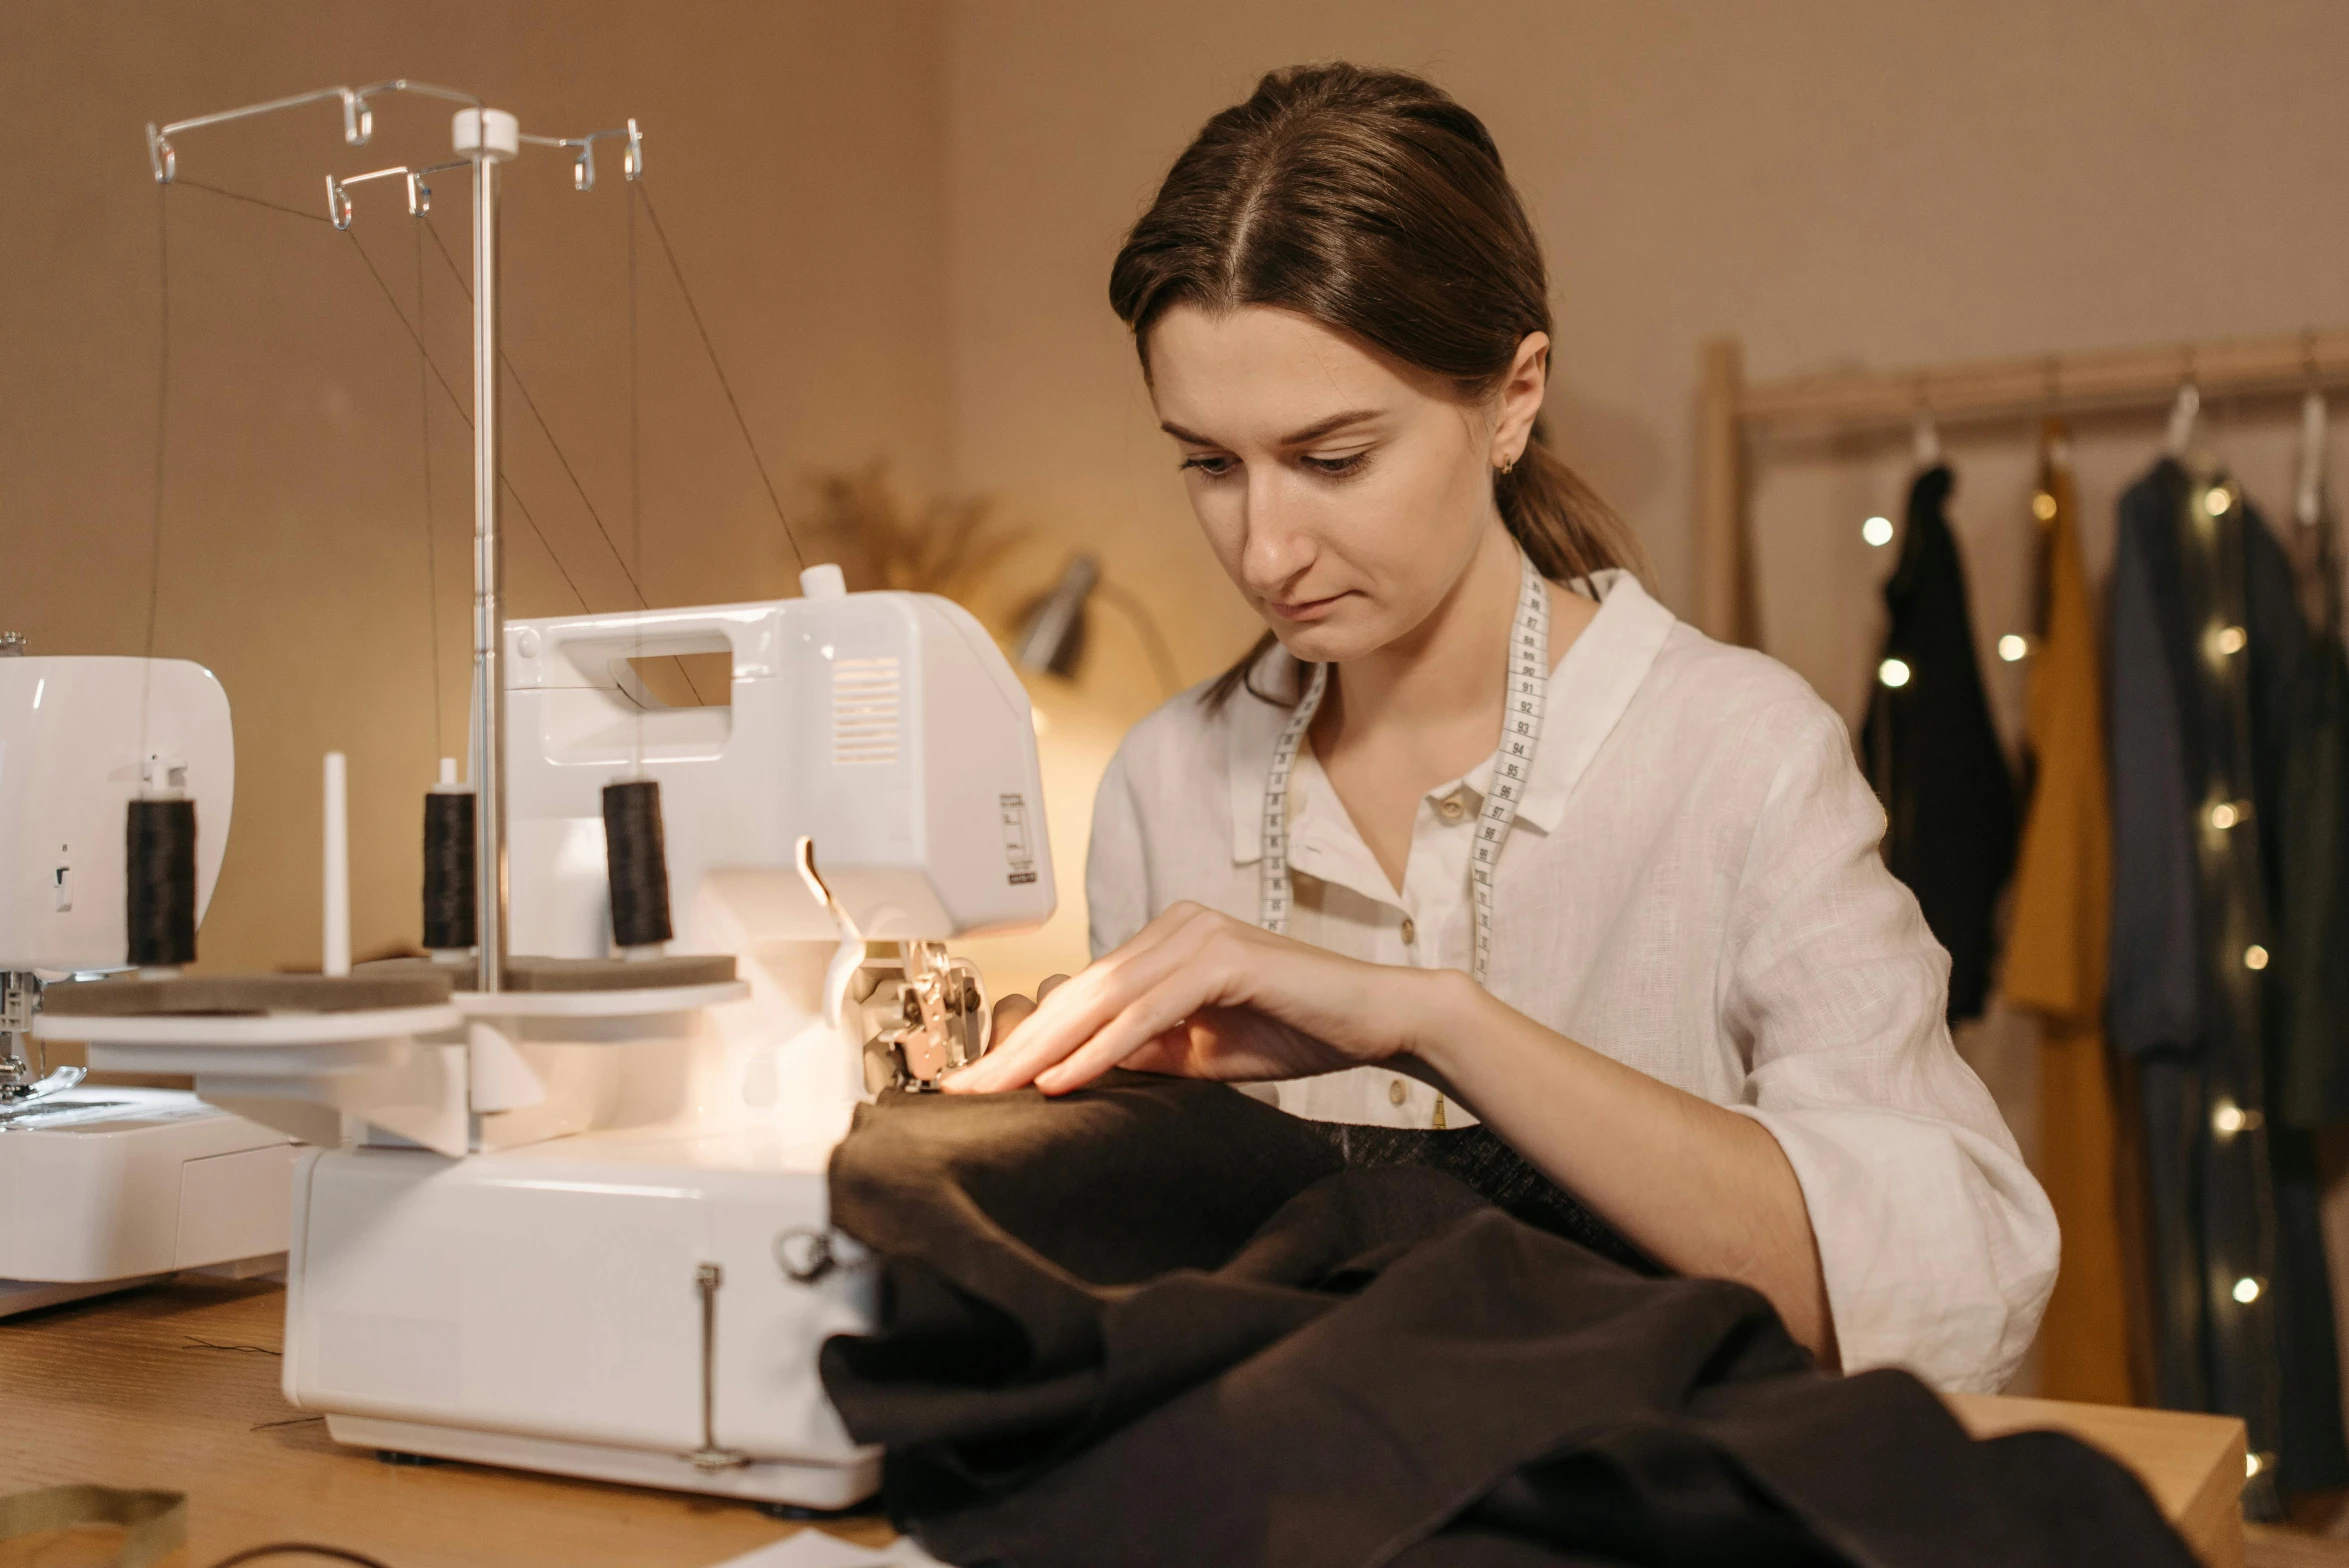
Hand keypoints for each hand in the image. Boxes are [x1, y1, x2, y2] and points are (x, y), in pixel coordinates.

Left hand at [947, 901, 1452, 1095]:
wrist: (1375, 1020)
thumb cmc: (1296, 1029)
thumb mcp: (1201, 1052)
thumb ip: (1144, 1050)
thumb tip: (1078, 1072)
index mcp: (1165, 944)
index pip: (1080, 998)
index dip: (1024, 1043)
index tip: (979, 1086)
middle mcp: (1174, 927)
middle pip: (1076, 995)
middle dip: (1015, 1047)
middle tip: (962, 1091)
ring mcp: (1197, 937)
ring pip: (1101, 1002)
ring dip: (1043, 1051)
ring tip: (996, 1091)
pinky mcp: (1222, 958)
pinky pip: (1147, 1012)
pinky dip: (1101, 1049)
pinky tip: (1062, 1081)